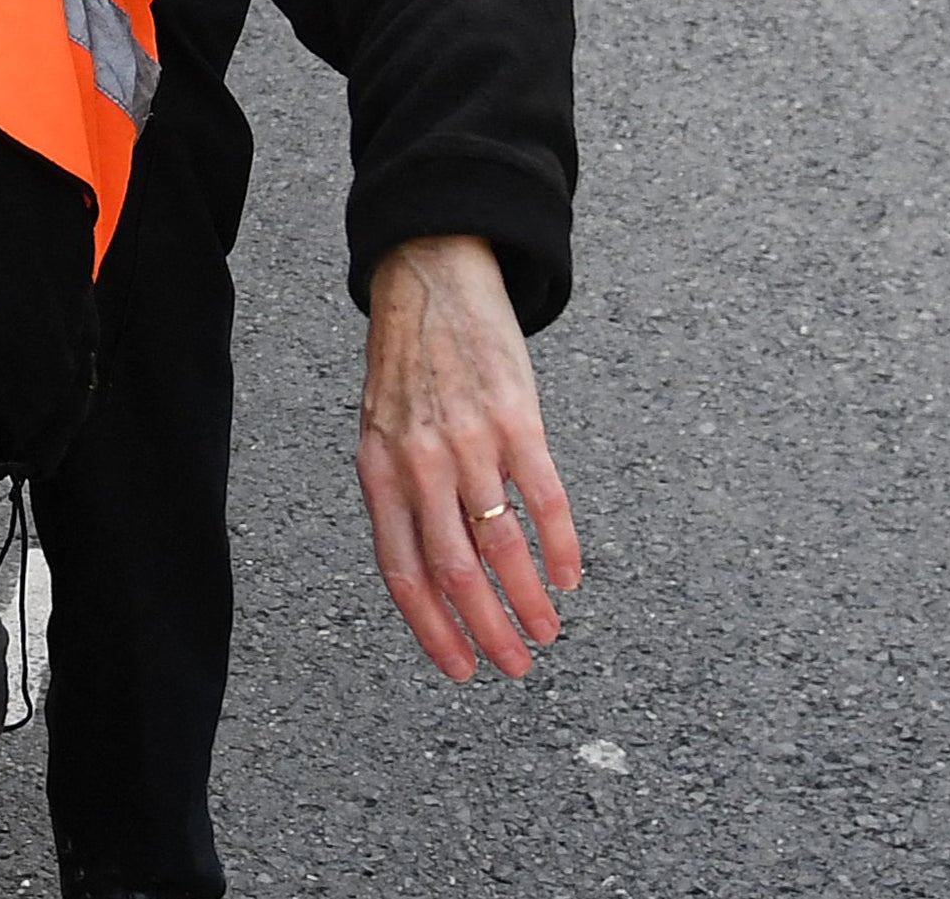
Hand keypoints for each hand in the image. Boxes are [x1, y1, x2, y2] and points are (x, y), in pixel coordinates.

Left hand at [355, 235, 581, 681]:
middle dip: (487, 629)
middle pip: (455, 569)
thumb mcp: (380, 431)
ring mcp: (469, 439)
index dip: (432, 627)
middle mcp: (420, 461)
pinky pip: (543, 497)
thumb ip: (400, 495)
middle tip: (515, 666)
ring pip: (502, 543)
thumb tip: (427, 574)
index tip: (460, 669)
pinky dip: (561, 546)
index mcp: (379, 470)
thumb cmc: (406, 367)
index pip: (403, 570)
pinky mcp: (515, 417)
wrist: (429, 280)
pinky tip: (570, 576)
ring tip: (546, 633)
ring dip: (529, 598)